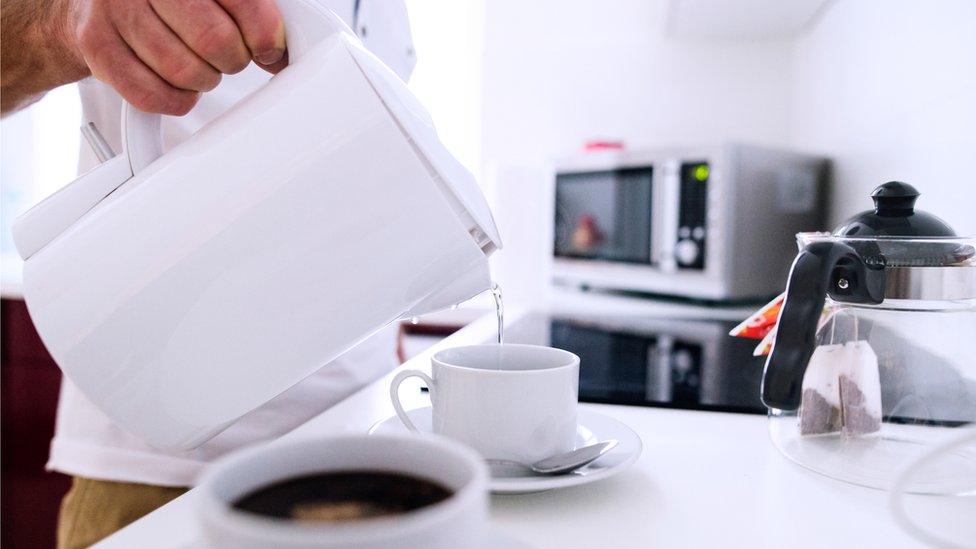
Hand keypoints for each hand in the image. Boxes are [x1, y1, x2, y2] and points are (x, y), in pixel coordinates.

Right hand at [63, 0, 286, 114]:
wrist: (97, 5)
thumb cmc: (167, 3)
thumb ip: (248, 13)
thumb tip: (282, 52)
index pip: (243, 2)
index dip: (265, 35)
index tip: (268, 49)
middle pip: (215, 40)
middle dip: (232, 60)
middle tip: (227, 57)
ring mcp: (116, 9)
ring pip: (185, 72)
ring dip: (203, 81)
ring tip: (197, 66)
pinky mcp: (96, 45)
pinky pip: (153, 95)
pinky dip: (175, 100)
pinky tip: (175, 83)